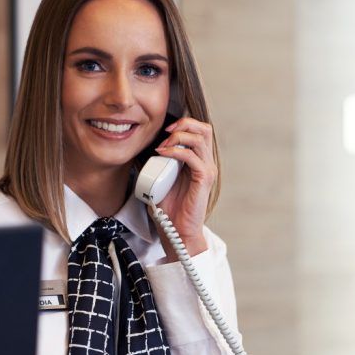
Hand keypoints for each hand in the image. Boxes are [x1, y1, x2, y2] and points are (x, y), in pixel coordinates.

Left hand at [152, 116, 215, 259]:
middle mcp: (206, 162)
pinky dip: (176, 151)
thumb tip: (147, 149)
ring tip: (163, 146)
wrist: (177, 231)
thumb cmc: (170, 209)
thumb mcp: (162, 179)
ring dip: (178, 136)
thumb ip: (161, 163)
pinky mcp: (204, 179)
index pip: (199, 131)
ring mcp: (207, 170)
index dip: (183, 124)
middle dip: (184, 124)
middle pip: (204, 129)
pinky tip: (162, 154)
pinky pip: (192, 157)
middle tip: (166, 132)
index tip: (164, 131)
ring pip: (200, 138)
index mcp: (199, 160)